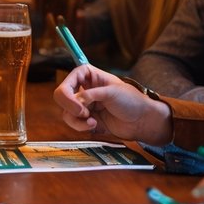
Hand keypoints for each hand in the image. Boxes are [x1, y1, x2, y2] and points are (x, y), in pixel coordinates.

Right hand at [52, 65, 171, 143]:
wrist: (141, 121)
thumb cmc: (131, 101)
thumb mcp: (112, 92)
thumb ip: (91, 95)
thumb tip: (75, 100)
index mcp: (89, 76)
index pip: (69, 79)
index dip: (67, 92)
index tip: (78, 105)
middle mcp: (83, 89)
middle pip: (61, 96)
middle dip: (70, 107)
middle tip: (83, 114)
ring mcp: (84, 105)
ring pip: (66, 112)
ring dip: (76, 120)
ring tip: (93, 121)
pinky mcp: (86, 119)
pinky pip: (73, 123)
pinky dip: (81, 126)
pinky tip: (95, 125)